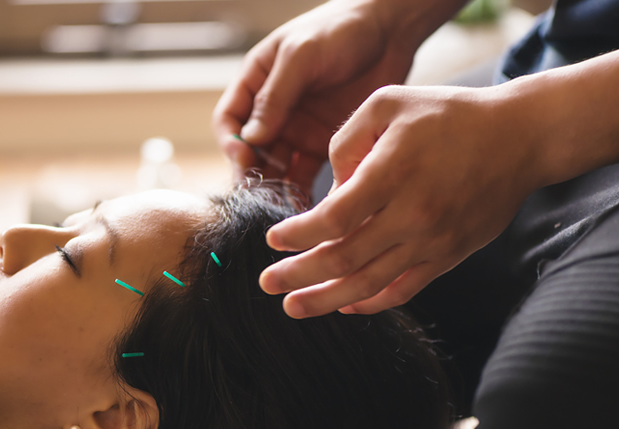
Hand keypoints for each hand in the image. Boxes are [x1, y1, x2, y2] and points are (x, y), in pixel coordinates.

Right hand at [212, 0, 460, 195]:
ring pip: (277, 167)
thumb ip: (277, 95)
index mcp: (257, 82)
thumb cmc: (340, 29)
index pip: (230, 120)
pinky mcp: (324, 143)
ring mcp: (298, 129)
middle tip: (261, 196)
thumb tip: (251, 138)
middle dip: (253, 175)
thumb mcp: (302, 55)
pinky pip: (306, 173)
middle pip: (252, 151)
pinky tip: (308, 207)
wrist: (389, 30)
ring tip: (283, 208)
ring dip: (276, 188)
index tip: (244, 159)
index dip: (231, 143)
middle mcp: (273, 110)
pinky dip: (302, 191)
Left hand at [259, 85, 542, 317]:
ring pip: (370, 283)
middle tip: (267, 284)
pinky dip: (371, 302)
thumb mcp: (389, 102)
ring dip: (327, 300)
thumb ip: (346, 139)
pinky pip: (404, 289)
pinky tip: (345, 305)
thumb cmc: (448, 114)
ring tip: (294, 307)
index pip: (333, 220)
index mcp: (392, 173)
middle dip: (298, 276)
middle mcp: (412, 214)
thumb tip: (330, 185)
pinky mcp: (448, 255)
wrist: (518, 138)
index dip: (297, 236)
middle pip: (343, 259)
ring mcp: (432, 241)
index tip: (272, 240)